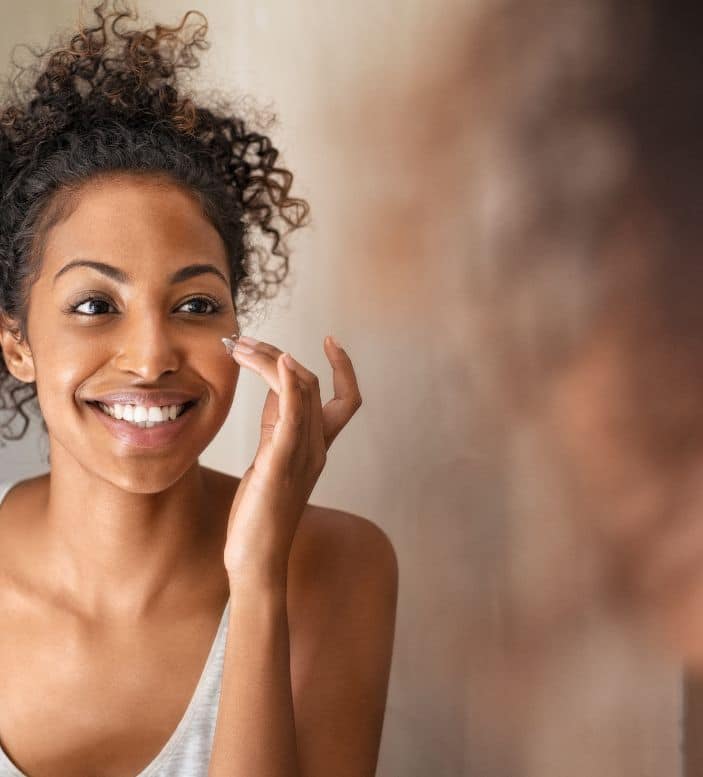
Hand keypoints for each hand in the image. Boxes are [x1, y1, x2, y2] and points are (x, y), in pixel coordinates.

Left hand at [220, 334, 361, 584]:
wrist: (256, 557)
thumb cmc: (260, 511)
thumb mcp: (270, 458)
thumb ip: (276, 424)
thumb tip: (273, 386)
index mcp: (317, 447)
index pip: (346, 399)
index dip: (344, 368)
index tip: (331, 339)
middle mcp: (317, 447)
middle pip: (312, 384)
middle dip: (279, 354)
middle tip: (244, 342)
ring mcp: (302, 454)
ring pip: (301, 391)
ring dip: (272, 359)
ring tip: (242, 346)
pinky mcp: (281, 462)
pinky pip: (292, 414)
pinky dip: (288, 382)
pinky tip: (279, 361)